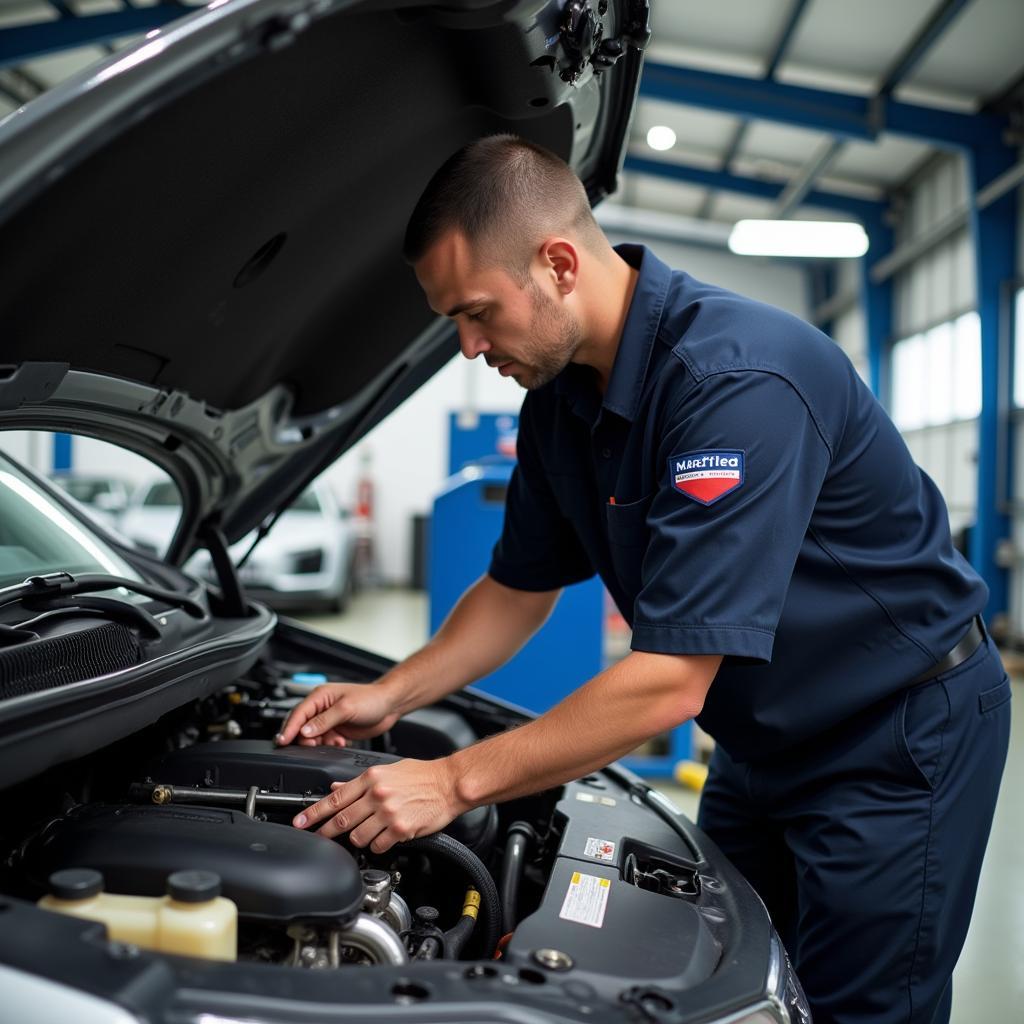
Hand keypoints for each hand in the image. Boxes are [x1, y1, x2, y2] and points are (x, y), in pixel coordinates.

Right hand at [276, 682, 399, 747]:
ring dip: (319, 744)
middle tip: (311, 747)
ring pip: (312, 736)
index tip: (282, 741)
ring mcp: (329, 719)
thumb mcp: (346, 709)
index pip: (298, 713)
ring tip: (333, 743)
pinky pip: (324, 741)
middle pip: (301, 726)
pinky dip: (329, 746)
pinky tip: (340, 744)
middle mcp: (322, 707)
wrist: (390, 706)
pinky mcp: (336, 730)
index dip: (288, 728)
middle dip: (304, 739)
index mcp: (321, 696)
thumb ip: (324, 721)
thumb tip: (304, 731)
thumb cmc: (371, 699)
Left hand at [292, 758, 465, 852]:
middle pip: (341, 820)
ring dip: (358, 839)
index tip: (300, 822)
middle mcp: (377, 795)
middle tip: (318, 838)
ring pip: (357, 836)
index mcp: (371, 778)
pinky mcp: (400, 830)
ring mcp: (388, 813)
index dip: (313, 813)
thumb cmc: (423, 775)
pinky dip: (377, 846)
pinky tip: (384, 838)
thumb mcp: (389, 770)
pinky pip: (377, 846)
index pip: (335, 798)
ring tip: (367, 833)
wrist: (450, 784)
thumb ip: (360, 782)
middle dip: (326, 832)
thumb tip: (337, 788)